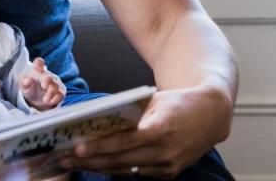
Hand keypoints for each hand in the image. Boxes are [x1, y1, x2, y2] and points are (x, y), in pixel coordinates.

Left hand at [19, 57, 65, 110]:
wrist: (36, 100)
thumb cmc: (29, 88)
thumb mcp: (24, 87)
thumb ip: (24, 83)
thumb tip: (27, 80)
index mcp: (37, 70)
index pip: (39, 63)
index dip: (39, 63)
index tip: (36, 66)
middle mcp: (47, 75)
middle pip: (49, 76)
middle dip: (47, 80)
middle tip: (43, 86)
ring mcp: (55, 83)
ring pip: (55, 86)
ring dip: (50, 92)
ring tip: (45, 100)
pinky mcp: (60, 92)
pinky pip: (61, 94)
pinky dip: (56, 98)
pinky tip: (50, 102)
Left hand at [59, 85, 232, 177]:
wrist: (211, 114)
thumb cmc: (177, 102)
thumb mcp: (151, 101)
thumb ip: (128, 114)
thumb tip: (95, 121)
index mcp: (160, 129)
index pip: (124, 142)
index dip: (100, 147)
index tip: (77, 149)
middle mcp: (165, 151)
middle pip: (120, 160)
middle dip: (90, 161)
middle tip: (63, 159)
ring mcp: (169, 165)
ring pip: (126, 170)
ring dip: (99, 167)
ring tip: (74, 164)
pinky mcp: (170, 173)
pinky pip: (138, 174)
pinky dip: (117, 170)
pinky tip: (98, 166)